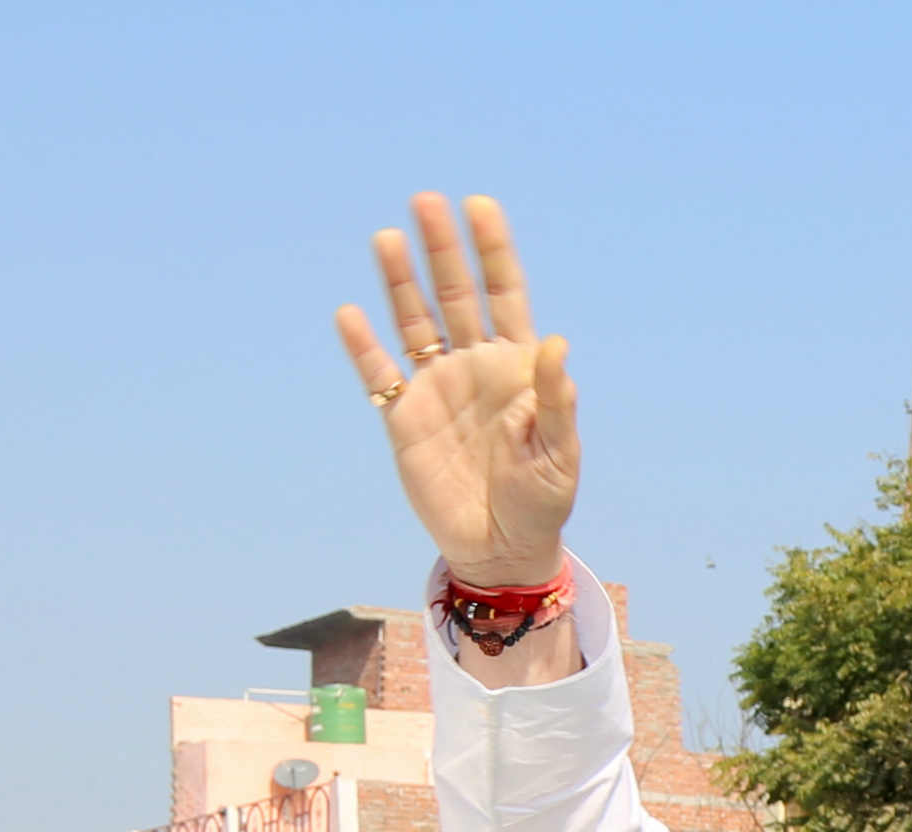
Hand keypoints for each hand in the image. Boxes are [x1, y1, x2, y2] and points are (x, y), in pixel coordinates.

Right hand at [335, 194, 577, 589]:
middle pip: (454, 294)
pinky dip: (364, 346)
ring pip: (414, 322)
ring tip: (387, 238)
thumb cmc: (541, 500)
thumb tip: (555, 344)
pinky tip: (351, 315)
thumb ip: (555, 400)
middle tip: (425, 202)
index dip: (492, 250)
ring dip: (401, 281)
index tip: (479, 207)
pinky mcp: (404, 419)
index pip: (504, 293)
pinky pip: (380, 375)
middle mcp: (473, 366)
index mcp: (516, 365)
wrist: (501, 547)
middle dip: (441, 249)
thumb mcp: (560, 453)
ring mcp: (436, 389)